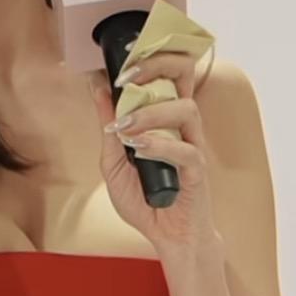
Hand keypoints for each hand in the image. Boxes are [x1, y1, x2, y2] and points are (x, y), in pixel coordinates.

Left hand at [87, 50, 221, 260]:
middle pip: (185, 75)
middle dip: (159, 66)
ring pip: (187, 110)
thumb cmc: (145, 200)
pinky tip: (140, 150)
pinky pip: (187, 151)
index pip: (167, 72)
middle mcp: (182, 126)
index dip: (148, 58)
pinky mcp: (198, 171)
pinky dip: (161, 146)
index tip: (118, 66)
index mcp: (164, 118)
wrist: (168, 237)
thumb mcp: (113, 162)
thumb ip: (108, 127)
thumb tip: (97, 89)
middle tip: (129, 77)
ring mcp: (193, 146)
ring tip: (126, 128)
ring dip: (152, 114)